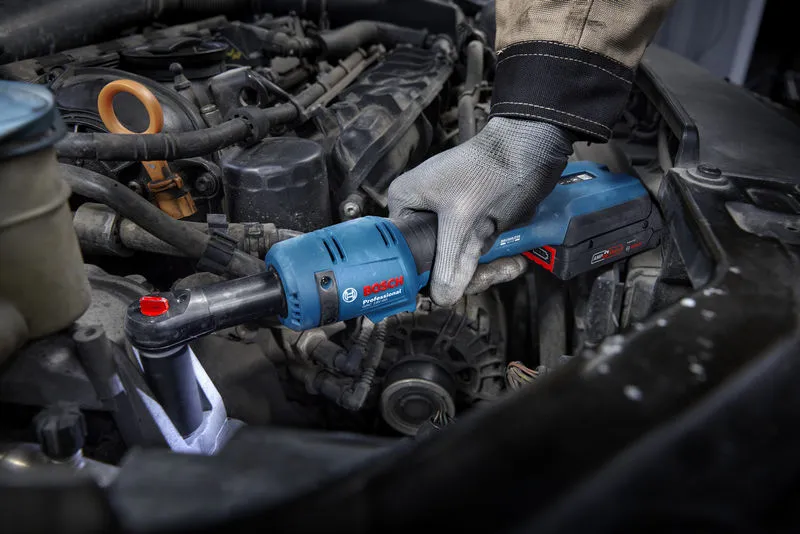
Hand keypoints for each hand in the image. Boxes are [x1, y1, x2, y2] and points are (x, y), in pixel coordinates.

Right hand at [388, 117, 572, 305]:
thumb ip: (449, 263)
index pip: (404, 252)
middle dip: (466, 275)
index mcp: (407, 203)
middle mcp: (423, 211)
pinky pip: (476, 253)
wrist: (534, 148)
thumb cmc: (492, 169)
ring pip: (458, 262)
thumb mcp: (464, 221)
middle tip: (490, 274)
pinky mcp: (473, 224)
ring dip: (487, 270)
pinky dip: (495, 261)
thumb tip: (441, 299)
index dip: (425, 275)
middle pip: (434, 262)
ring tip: (511, 264)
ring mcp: (449, 219)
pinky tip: (514, 260)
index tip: (449, 289)